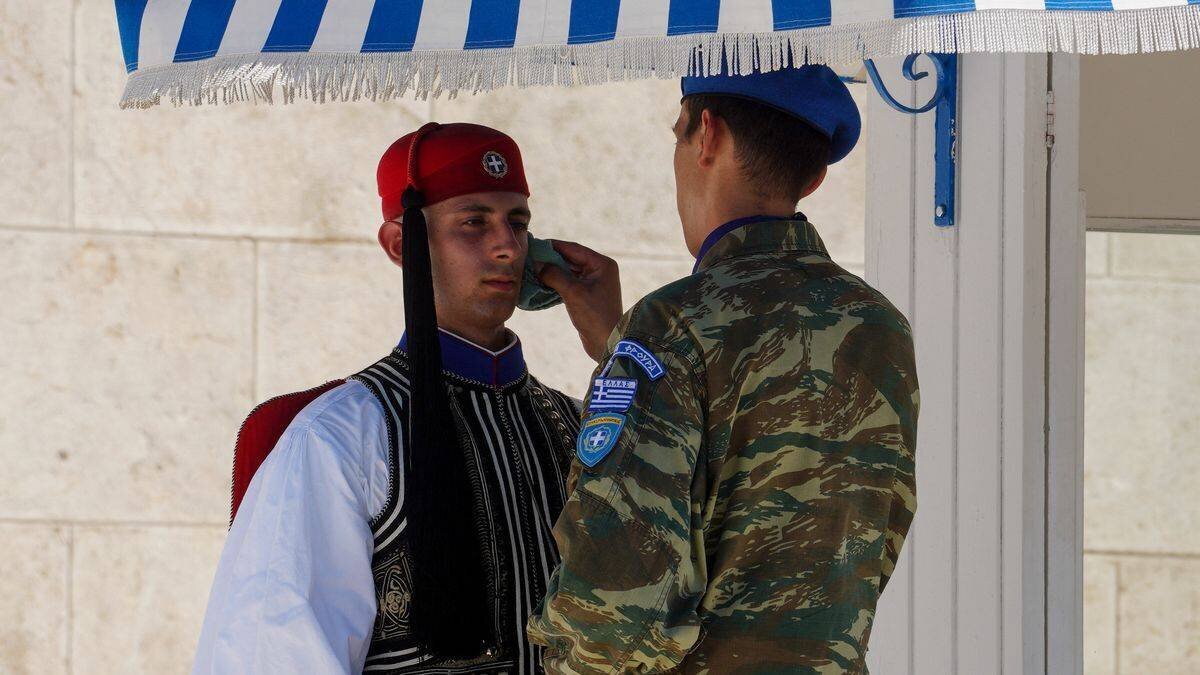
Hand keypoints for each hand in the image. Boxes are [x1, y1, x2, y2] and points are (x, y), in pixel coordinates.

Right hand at [537, 240, 621, 361]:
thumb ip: (554, 275)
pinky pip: (569, 283)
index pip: (573, 249)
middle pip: (570, 259)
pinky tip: (541, 282)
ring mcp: (594, 282)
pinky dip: (556, 282)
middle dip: (550, 259)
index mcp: (602, 264)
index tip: (534, 244)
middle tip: (529, 257)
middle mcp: (600, 270)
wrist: (607, 343)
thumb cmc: (594, 316)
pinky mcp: (587, 294)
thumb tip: (537, 264)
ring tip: (532, 269)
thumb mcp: (573, 292)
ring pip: (568, 271)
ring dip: (552, 271)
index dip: (552, 246)